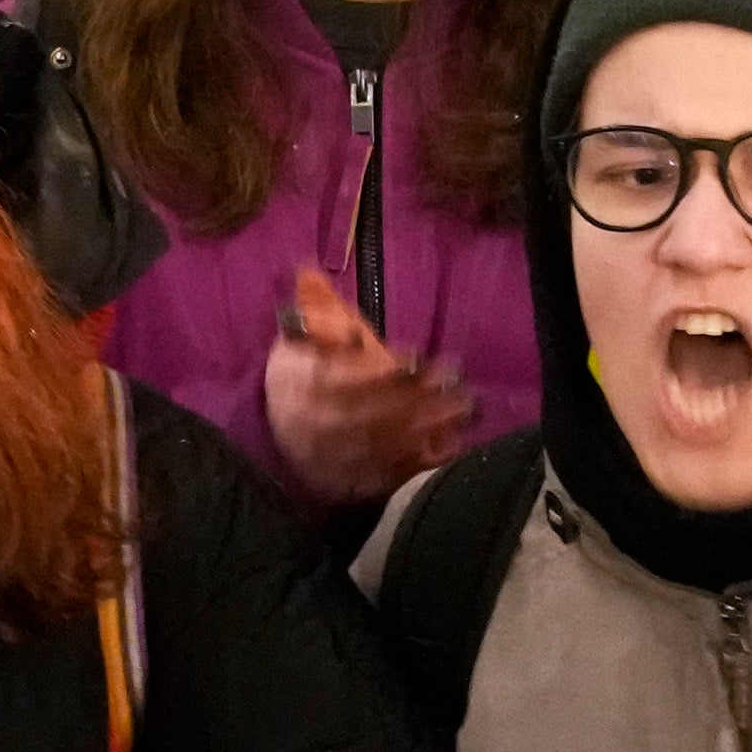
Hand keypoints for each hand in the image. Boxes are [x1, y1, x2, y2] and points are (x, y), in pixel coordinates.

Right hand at [261, 270, 473, 506]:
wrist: (287, 426)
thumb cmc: (307, 368)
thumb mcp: (306, 335)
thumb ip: (316, 307)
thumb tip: (308, 270)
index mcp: (297, 383)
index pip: (336, 380)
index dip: (376, 372)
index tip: (413, 357)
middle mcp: (312, 424)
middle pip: (367, 414)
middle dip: (414, 397)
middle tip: (454, 380)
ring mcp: (332, 458)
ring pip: (383, 444)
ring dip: (427, 426)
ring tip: (464, 406)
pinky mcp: (353, 481)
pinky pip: (389, 474)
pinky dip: (421, 460)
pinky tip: (451, 443)